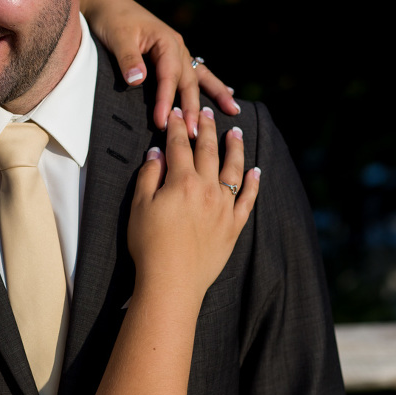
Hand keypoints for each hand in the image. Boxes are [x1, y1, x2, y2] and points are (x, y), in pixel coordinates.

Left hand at [79, 0, 240, 138]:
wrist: (106, 4)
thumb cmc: (111, 19)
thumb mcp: (117, 37)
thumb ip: (128, 59)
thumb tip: (138, 81)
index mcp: (166, 41)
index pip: (170, 77)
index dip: (166, 101)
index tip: (161, 123)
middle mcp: (177, 46)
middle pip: (188, 82)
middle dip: (192, 109)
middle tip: (193, 135)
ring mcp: (177, 50)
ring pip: (198, 77)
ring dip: (214, 95)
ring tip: (233, 111)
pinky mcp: (171, 55)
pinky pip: (194, 71)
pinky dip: (210, 83)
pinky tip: (227, 92)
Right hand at [127, 107, 259, 302]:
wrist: (172, 282)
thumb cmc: (149, 245)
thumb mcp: (139, 206)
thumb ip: (149, 176)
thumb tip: (157, 153)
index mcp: (182, 182)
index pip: (179, 146)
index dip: (177, 127)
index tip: (177, 113)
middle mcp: (207, 189)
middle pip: (208, 152)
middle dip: (206, 129)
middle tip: (207, 112)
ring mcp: (224, 208)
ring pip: (233, 170)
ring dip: (235, 148)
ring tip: (235, 131)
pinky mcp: (234, 226)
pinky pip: (248, 199)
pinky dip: (254, 183)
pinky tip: (256, 171)